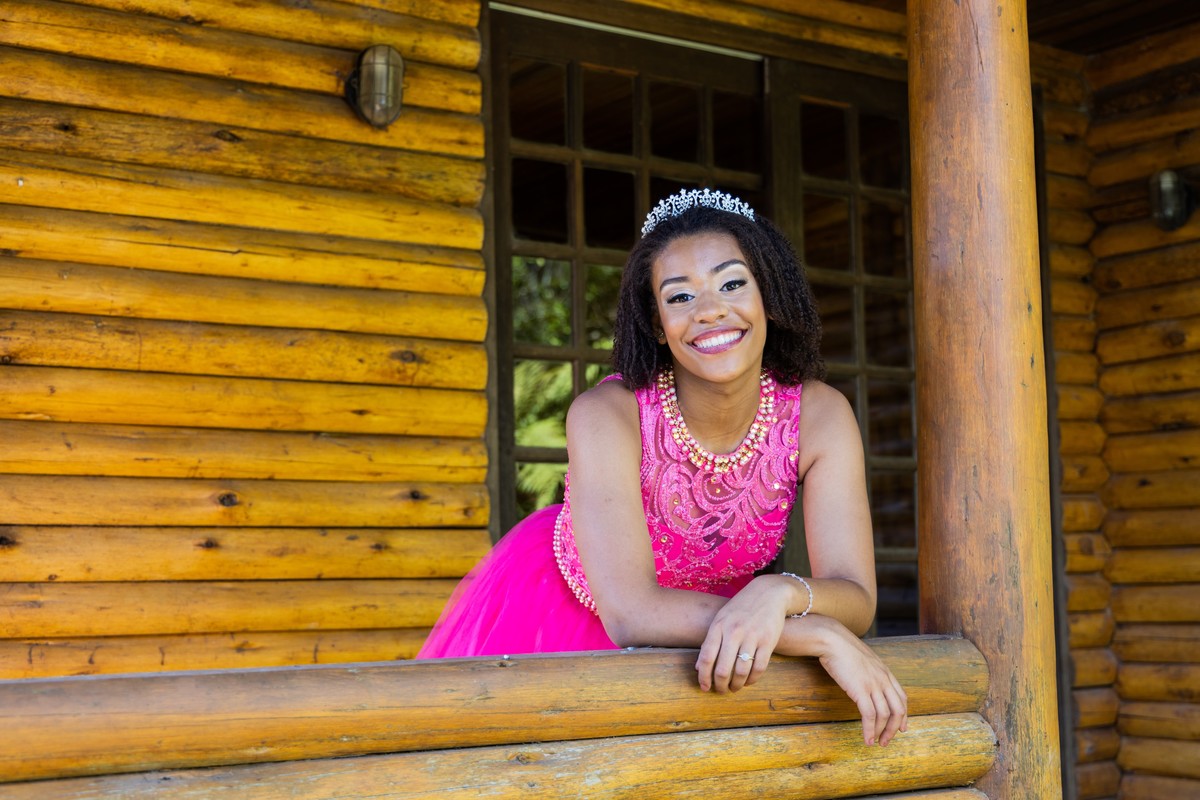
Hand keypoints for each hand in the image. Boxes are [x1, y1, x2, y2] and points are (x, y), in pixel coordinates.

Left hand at [694, 576, 789, 692]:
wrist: (768, 593)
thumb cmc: (740, 608)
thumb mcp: (721, 619)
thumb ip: (710, 641)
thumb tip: (699, 667)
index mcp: (718, 625)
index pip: (706, 657)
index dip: (703, 676)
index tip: (704, 687)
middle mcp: (734, 631)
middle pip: (723, 669)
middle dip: (720, 686)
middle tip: (720, 691)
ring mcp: (752, 636)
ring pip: (741, 671)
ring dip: (736, 686)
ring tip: (734, 689)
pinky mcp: (768, 641)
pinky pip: (759, 668)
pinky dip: (752, 679)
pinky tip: (748, 681)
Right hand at [810, 617, 907, 745]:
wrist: (831, 640)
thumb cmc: (841, 648)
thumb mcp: (862, 659)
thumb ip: (868, 671)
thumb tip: (864, 682)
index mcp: (885, 672)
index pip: (902, 698)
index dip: (903, 715)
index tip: (901, 728)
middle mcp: (883, 679)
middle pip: (898, 709)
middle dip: (894, 728)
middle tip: (887, 740)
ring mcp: (873, 685)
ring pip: (885, 715)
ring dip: (881, 732)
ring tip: (875, 743)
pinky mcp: (860, 690)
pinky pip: (870, 716)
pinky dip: (869, 730)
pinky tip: (866, 739)